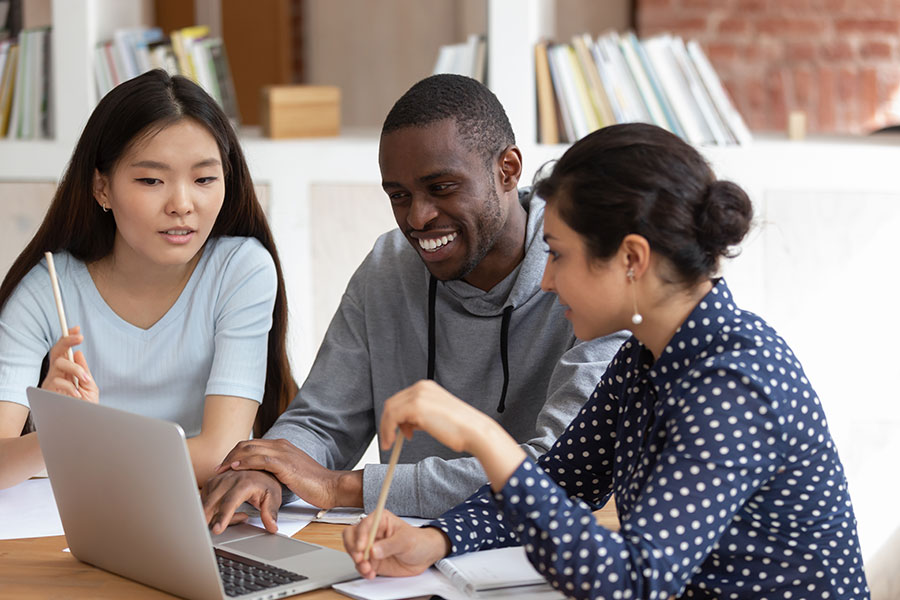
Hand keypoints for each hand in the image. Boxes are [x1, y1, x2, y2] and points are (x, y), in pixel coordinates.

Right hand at [40, 326, 98, 402]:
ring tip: (85, 380)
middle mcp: (57, 373)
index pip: (65, 351)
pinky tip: (76, 394)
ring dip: (75, 369)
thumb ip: (83, 370)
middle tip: (80, 337)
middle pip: (57, 351)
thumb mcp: (88, 386)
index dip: (69, 338)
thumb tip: (79, 353)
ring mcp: (51, 381)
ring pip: (59, 364)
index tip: (77, 328)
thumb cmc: (84, 406)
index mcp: (67, 371)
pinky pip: (58, 382)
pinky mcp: (47, 392)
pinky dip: (69, 387)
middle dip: (67, 341)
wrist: (78, 424)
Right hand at [201, 469, 282, 533]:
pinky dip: (211, 510)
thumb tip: (272, 527)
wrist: (259, 469)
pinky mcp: (212, 482)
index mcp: (244, 483)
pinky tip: (225, 512)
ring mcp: (218, 480)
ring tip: (233, 517)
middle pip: (211, 503)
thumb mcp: (273, 497)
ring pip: (207, 503)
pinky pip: (205, 501)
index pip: (230, 502)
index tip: (217, 530)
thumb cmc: (266, 483)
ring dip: (214, 516)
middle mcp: (228, 480)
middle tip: (213, 531)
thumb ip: (270, 512)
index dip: (222, 517)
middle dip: (207, 519)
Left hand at [214, 439, 359, 509]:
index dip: (236, 454)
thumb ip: (277, 471)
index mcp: (282, 446)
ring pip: (250, 449)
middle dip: (230, 455)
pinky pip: (259, 459)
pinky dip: (244, 462)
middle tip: (218, 469)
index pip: (253, 445)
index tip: (226, 466)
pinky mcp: (285, 463)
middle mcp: (281, 445)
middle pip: (247, 444)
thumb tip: (262, 478)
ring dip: (232, 459)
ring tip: (221, 470)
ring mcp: (283, 453)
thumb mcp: (291, 474)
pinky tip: (235, 469)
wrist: (330, 486)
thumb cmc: (313, 484)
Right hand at [342, 509, 449, 578]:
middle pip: (352, 536)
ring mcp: (371, 546)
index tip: (361, 547)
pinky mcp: (371, 560)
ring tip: (368, 569)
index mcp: (381, 520)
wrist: (425, 556)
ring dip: (358, 562)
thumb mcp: (406, 541)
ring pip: (354, 551)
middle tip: (360, 559)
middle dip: (353, 548)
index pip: (364, 524)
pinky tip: (371, 573)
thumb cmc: (418, 541)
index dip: (360, 536)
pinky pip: (360, 565)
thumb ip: (390, 545)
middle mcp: (373, 532)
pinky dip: (363, 570)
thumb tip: (373, 550)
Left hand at [379, 379, 491, 453]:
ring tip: (391, 442)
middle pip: (392, 403)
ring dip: (386, 428)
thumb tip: (406, 424)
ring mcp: (418, 395)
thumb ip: (419, 416)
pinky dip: (387, 430)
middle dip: (387, 423)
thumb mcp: (435, 416)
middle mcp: (421, 388)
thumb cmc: (460, 428)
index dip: (394, 417)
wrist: (473, 431)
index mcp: (426, 387)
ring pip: (389, 410)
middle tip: (389, 439)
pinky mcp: (415, 406)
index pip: (400, 399)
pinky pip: (392, 418)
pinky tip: (392, 441)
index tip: (394, 431)